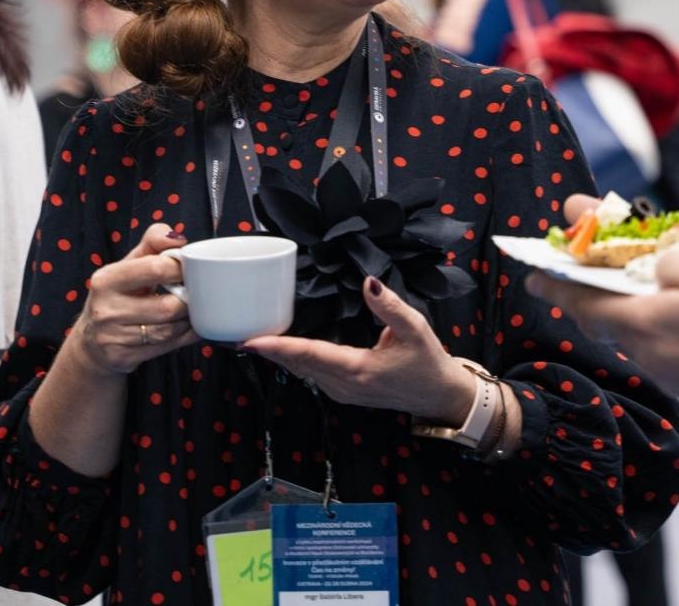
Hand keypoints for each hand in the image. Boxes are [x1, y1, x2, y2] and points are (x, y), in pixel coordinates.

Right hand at [69, 223, 197, 377]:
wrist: (91, 342)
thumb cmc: (117, 295)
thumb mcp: (127, 264)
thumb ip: (152, 243)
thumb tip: (177, 237)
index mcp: (106, 280)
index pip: (154, 269)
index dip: (180, 268)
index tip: (190, 268)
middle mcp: (106, 309)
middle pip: (167, 307)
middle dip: (188, 300)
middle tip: (196, 293)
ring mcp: (113, 337)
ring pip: (169, 330)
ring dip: (188, 320)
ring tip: (192, 309)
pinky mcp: (123, 358)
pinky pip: (167, 347)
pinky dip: (185, 336)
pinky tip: (189, 327)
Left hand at [242, 276, 479, 424]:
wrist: (439, 395)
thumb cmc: (428, 362)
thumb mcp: (415, 328)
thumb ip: (389, 305)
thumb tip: (368, 282)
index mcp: (357, 369)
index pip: (310, 355)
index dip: (278, 347)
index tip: (250, 341)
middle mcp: (344, 385)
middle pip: (298, 365)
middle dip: (269, 350)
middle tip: (239, 332)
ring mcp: (343, 392)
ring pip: (302, 373)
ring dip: (280, 357)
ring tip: (255, 338)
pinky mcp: (345, 392)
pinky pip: (312, 375)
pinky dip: (295, 361)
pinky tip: (286, 349)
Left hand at [527, 239, 678, 420]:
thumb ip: (669, 262)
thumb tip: (658, 266)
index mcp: (641, 325)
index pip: (582, 301)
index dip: (555, 283)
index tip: (531, 273)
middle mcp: (647, 354)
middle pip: (607, 317)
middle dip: (595, 287)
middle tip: (593, 258)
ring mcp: (671, 372)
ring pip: (637, 330)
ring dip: (633, 302)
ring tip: (647, 271)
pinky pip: (664, 344)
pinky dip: (660, 320)